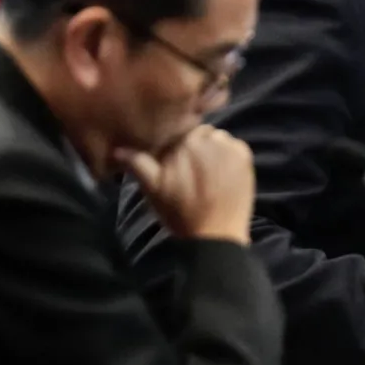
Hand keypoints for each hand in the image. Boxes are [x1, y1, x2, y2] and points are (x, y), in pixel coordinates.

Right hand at [114, 125, 254, 245]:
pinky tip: (220, 173)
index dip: (173, 142)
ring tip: (205, 172)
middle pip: (198, 132)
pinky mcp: (245, 156)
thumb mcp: (153, 189)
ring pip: (216, 137)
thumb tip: (118, 149)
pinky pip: (234, 145)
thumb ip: (138, 164)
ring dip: (211, 148)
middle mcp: (208, 138)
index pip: (177, 129)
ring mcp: (230, 146)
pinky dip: (227, 154)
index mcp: (183, 142)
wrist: (216, 234)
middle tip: (188, 167)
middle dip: (193, 145)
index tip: (172, 157)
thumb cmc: (180, 212)